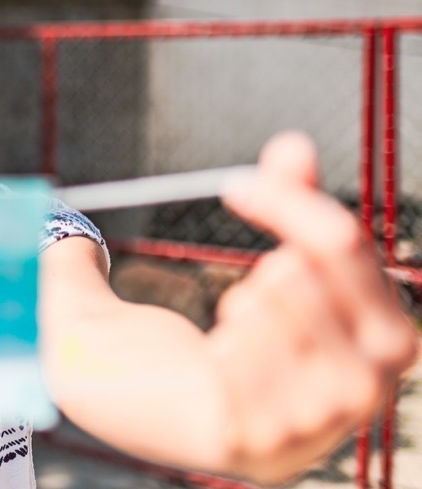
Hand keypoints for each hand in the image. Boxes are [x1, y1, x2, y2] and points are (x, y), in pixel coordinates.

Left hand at [210, 132, 417, 482]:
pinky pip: (227, 363)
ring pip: (259, 313)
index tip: (238, 185)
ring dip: (240, 311)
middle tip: (254, 290)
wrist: (196, 409)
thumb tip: (294, 144)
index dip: (289, 203)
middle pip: (299, 275)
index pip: (343, 244)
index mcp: (391, 338)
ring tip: (245, 337)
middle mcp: (367, 388)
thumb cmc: (256, 333)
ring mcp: (314, 424)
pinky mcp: (258, 443)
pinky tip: (224, 368)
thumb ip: (290, 203)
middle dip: (263, 269)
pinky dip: (218, 350)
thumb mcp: (281, 264)